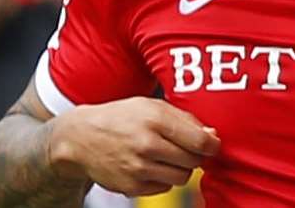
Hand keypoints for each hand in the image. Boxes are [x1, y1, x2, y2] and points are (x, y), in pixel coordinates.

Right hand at [48, 96, 219, 196]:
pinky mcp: (131, 187)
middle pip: (193, 161)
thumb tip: (212, 136)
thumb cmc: (121, 118)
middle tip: (186, 148)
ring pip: (182, 177)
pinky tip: (153, 165)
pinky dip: (164, 178)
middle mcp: (146, 146)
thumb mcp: (152, 106)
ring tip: (168, 156)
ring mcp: (138, 169)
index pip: (200, 141)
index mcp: (155, 120)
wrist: (82, 138)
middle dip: (196, 155)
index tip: (212, 144)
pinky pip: (164, 187)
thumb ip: (185, 119)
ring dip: (181, 168)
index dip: (212, 145)